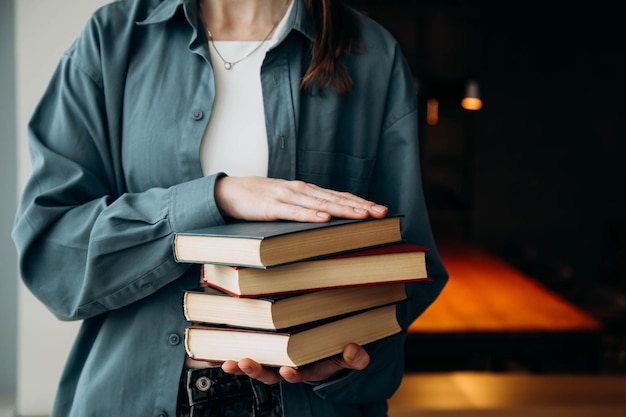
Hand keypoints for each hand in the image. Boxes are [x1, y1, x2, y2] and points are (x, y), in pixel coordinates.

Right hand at [214, 176, 387, 221]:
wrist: (229, 191)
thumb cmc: (261, 199)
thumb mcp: (288, 203)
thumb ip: (307, 209)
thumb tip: (332, 221)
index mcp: (307, 191)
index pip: (339, 196)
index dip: (361, 203)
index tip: (382, 211)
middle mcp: (301, 191)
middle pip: (335, 199)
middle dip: (360, 207)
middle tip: (381, 213)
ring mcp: (287, 197)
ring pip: (320, 204)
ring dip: (342, 210)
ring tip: (362, 216)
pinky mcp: (272, 206)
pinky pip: (294, 212)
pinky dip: (310, 214)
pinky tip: (324, 218)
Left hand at [220, 342, 369, 384]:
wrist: (329, 347)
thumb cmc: (337, 351)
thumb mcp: (351, 357)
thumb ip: (355, 358)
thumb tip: (354, 350)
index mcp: (311, 368)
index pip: (301, 373)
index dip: (293, 374)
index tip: (287, 371)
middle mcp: (291, 367)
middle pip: (272, 373)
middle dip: (258, 370)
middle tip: (245, 363)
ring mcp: (277, 361)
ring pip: (259, 367)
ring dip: (244, 365)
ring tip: (232, 362)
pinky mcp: (267, 351)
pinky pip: (250, 356)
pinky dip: (235, 357)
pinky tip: (220, 357)